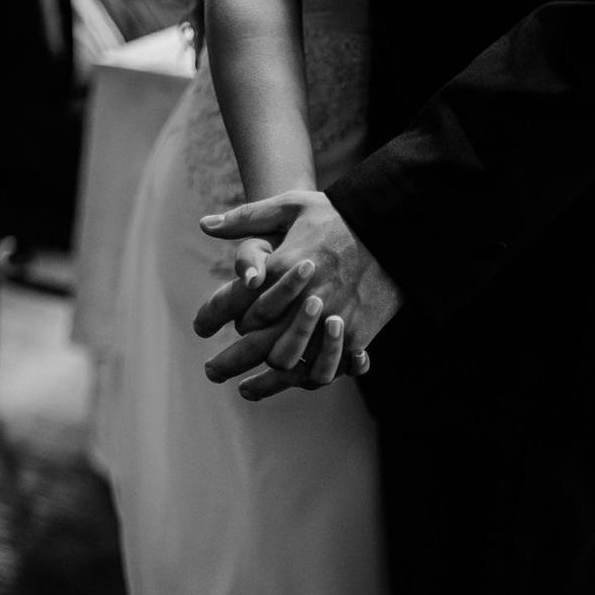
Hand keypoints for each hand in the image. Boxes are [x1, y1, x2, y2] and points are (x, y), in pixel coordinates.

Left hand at [194, 190, 402, 395]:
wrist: (394, 229)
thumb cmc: (339, 216)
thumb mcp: (291, 205)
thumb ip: (245, 218)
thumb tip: (204, 225)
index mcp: (279, 269)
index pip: (236, 304)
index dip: (213, 318)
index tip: (200, 327)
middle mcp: (300, 299)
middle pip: (254, 343)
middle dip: (228, 362)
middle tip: (210, 372)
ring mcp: (329, 321)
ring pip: (286, 363)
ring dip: (264, 382)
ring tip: (246, 389)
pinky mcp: (355, 335)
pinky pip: (324, 367)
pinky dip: (305, 379)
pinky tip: (292, 383)